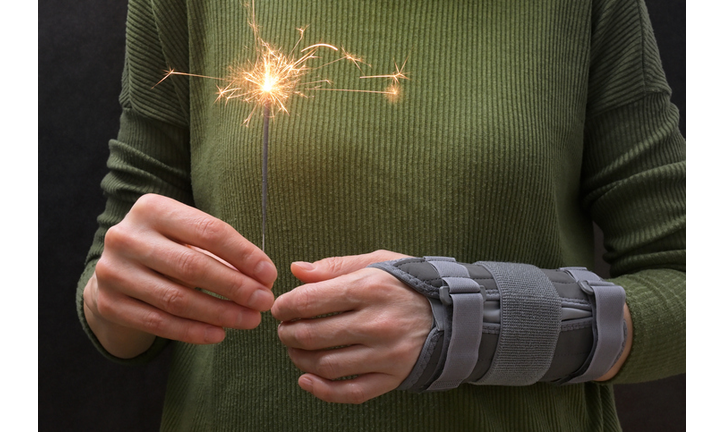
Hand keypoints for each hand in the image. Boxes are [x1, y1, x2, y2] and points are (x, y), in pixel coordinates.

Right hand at [83, 194, 276, 357]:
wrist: (116, 271)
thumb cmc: (168, 249)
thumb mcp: (189, 237)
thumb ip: (222, 252)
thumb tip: (263, 279)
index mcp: (151, 208)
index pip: (209, 231)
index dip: (244, 254)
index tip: (270, 275)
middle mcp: (126, 236)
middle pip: (193, 266)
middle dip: (236, 287)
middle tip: (264, 301)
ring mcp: (113, 271)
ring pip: (177, 299)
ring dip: (220, 313)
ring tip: (249, 320)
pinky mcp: (109, 303)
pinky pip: (158, 323)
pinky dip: (193, 332)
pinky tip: (219, 334)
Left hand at [271, 250, 431, 403]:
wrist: (455, 313)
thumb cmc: (409, 284)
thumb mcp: (377, 262)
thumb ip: (335, 266)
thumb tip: (296, 270)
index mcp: (369, 288)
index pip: (310, 301)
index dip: (285, 306)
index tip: (280, 308)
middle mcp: (376, 322)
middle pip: (313, 335)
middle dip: (288, 333)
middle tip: (285, 330)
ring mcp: (385, 353)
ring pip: (326, 365)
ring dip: (299, 359)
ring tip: (295, 350)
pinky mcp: (393, 377)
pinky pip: (350, 392)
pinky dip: (322, 391)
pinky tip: (306, 380)